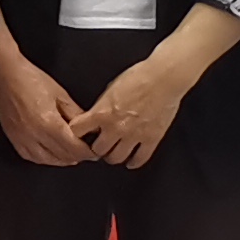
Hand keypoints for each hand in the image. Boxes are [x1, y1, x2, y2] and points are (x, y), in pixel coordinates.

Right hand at [0, 48, 93, 169]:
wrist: (5, 73)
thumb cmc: (30, 79)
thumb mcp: (60, 94)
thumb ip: (76, 114)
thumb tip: (89, 128)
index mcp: (48, 123)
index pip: (74, 148)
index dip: (88, 152)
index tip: (95, 150)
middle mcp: (34, 134)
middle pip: (62, 157)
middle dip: (78, 156)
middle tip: (86, 151)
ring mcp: (21, 138)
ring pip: (47, 160)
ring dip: (61, 159)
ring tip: (70, 153)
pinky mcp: (13, 138)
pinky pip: (31, 157)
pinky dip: (44, 158)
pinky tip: (50, 153)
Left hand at [75, 50, 199, 170]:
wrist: (163, 79)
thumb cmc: (138, 77)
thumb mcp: (110, 89)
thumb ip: (101, 107)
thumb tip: (96, 117)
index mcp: (102, 113)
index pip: (77, 131)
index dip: (76, 134)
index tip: (79, 136)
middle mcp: (115, 127)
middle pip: (97, 150)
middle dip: (96, 149)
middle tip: (98, 147)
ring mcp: (134, 135)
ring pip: (117, 158)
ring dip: (113, 156)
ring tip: (113, 154)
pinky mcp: (151, 139)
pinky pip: (140, 158)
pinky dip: (134, 162)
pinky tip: (132, 161)